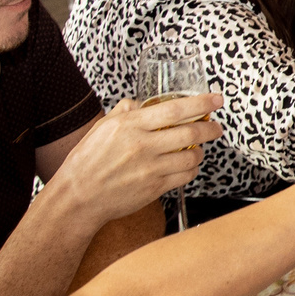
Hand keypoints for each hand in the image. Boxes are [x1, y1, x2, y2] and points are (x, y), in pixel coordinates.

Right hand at [53, 94, 225, 216]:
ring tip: (198, 148)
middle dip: (210, 128)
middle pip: (190, 133)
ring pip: (192, 157)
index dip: (200, 103)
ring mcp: (150, 168)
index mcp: (130, 126)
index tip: (215, 100)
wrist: (79, 196)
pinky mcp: (154, 187)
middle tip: (215, 127)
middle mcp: (142, 146)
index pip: (174, 109)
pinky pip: (185, 177)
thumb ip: (124, 112)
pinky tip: (186, 166)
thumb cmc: (87, 162)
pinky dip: (191, 170)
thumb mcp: (102, 127)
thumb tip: (140, 104)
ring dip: (201, 151)